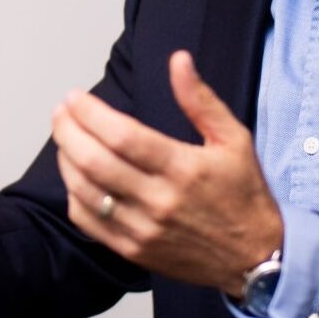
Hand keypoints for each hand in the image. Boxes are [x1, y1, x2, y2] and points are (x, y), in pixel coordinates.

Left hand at [50, 50, 282, 295]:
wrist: (257, 257)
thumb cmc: (244, 195)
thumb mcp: (234, 139)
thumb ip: (200, 100)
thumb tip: (178, 60)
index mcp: (183, 169)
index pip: (122, 136)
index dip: (90, 113)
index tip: (74, 97)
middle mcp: (159, 201)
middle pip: (95, 162)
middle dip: (68, 131)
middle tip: (61, 112)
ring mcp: (143, 229)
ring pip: (86, 192)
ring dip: (66, 160)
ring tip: (65, 137)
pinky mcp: (134, 251)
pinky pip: (89, 222)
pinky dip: (74, 195)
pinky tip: (76, 176)